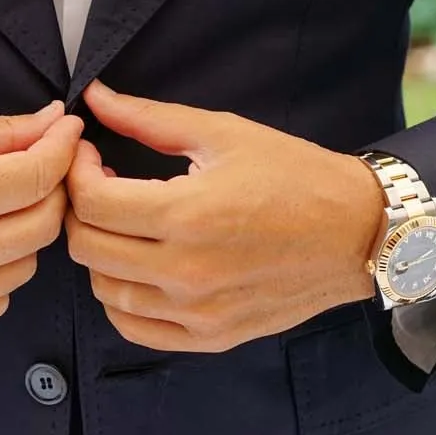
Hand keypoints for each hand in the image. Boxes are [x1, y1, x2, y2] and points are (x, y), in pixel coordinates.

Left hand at [64, 79, 384, 352]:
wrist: (358, 233)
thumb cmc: (296, 177)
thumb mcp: (224, 134)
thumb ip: (150, 119)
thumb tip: (95, 97)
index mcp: (189, 215)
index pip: (92, 202)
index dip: (77, 171)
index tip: (90, 153)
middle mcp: (187, 272)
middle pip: (87, 247)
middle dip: (80, 209)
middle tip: (99, 184)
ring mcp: (198, 312)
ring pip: (104, 290)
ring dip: (99, 253)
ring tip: (123, 224)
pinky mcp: (210, 337)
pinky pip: (134, 327)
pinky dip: (120, 299)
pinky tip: (136, 267)